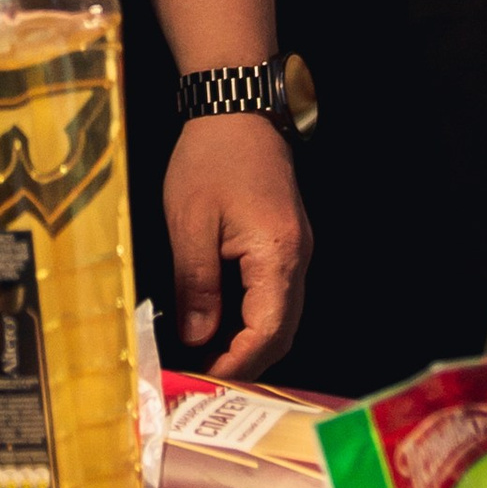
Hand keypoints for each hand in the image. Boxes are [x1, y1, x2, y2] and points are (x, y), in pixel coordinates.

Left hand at [163, 113, 309, 376]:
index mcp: (277, 253)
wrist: (236, 108)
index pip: (267, 332)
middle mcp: (296, 257)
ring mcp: (294, 250)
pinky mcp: (283, 243)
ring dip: (245, 342)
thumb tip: (196, 339)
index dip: (236, 364)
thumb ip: (196, 286)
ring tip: (202, 356)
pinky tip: (215, 323)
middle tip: (200, 376)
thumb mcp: (190, 223)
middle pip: (279, 332)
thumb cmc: (212, 157)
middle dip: (243, 361)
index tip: (203, 379)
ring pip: (278, 316)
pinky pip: (272, 295)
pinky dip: (247, 318)